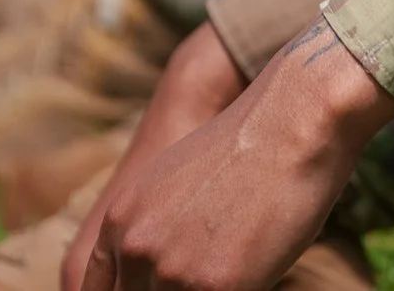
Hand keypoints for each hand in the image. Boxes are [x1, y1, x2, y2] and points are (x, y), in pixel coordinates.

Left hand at [60, 26, 248, 290]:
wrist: (293, 120)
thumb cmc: (249, 146)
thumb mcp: (173, 181)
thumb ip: (151, 228)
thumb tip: (156, 266)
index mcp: (118, 222)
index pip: (100, 290)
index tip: (160, 286)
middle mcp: (134, 248)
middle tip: (205, 276)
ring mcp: (171, 270)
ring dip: (208, 290)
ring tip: (236, 265)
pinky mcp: (213, 286)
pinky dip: (242, 289)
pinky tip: (256, 267)